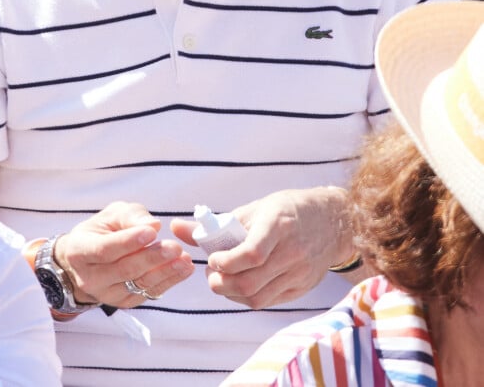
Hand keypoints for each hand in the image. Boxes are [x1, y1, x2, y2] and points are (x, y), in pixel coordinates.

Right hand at [55, 201, 193, 307]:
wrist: (91, 258)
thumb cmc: (103, 231)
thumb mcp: (112, 215)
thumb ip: (131, 216)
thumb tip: (152, 225)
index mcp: (79, 251)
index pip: (105, 249)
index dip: (128, 242)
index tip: (151, 232)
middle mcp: (90, 278)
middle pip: (124, 270)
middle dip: (152, 258)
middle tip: (174, 246)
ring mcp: (106, 294)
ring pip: (137, 284)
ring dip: (164, 272)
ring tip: (184, 259)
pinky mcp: (124, 302)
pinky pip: (147, 293)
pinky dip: (168, 281)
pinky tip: (183, 268)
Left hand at [171, 187, 352, 308]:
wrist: (334, 220)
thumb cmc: (287, 209)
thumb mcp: (254, 208)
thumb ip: (215, 224)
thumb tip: (174, 228)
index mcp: (279, 225)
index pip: (252, 254)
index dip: (226, 263)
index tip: (213, 259)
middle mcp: (292, 251)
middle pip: (250, 282)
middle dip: (222, 284)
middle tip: (212, 274)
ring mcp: (300, 273)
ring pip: (258, 298)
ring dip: (232, 295)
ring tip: (223, 280)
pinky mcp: (303, 287)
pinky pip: (270, 301)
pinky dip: (249, 298)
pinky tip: (241, 285)